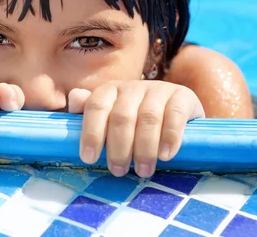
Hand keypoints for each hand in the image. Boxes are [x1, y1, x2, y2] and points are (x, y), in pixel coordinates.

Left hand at [68, 80, 204, 177]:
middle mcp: (133, 86)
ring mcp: (159, 89)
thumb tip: (74, 98)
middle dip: (118, 147)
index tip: (89, 158)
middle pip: (122, 116)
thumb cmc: (135, 120)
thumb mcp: (110, 117)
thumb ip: (88, 112)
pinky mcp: (182, 95)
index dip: (91, 132)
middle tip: (118, 171)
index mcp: (111, 90)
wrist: (178, 112)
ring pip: (148, 117)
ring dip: (144, 148)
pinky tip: (165, 155)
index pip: (96, 106)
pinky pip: (175, 114)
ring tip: (143, 171)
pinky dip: (170, 137)